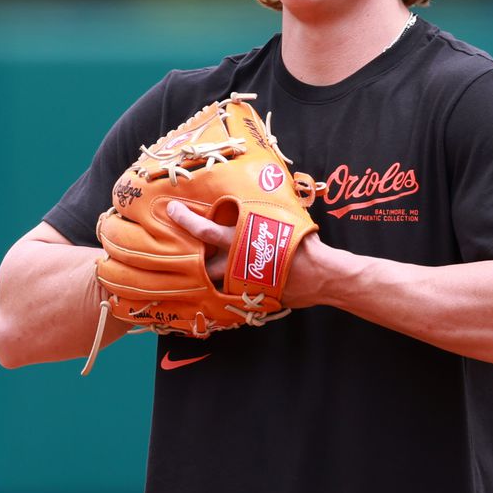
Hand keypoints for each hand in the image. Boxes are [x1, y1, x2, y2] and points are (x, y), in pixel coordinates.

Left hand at [165, 200, 333, 307]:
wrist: (321, 274)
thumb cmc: (304, 241)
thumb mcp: (281, 216)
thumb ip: (261, 210)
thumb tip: (253, 195)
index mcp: (241, 238)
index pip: (204, 230)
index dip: (185, 220)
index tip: (172, 210)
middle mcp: (236, 261)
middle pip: (201, 263)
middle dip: (185, 257)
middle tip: (170, 249)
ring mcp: (241, 282)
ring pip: (212, 281)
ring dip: (203, 275)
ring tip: (193, 269)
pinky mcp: (251, 296)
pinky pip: (232, 292)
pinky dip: (225, 288)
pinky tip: (222, 284)